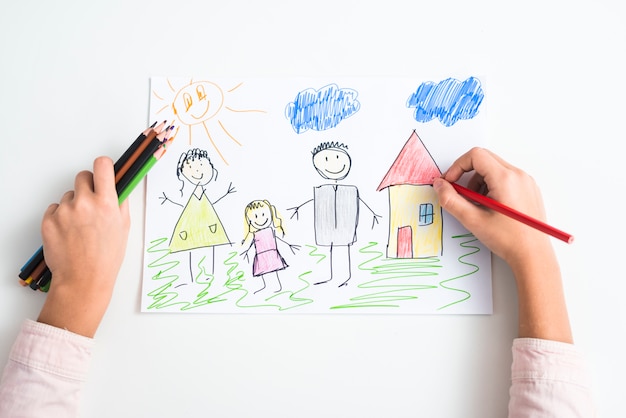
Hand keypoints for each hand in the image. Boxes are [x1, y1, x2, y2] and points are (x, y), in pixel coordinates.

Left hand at [37, 157, 129, 337]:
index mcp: (107, 203)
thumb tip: (117, 185)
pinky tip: (69, 233)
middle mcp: (84, 203)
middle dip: (88, 186)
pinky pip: (54, 209)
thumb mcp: (124, 227)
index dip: (103, 166)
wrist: (84, 280)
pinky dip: (61, 217)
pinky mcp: (48, 220)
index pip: (102, 165)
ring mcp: (64, 211)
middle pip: (83, 176)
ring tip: (80, 227)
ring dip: (74, 205)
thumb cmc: (106, 257)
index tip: (103, 171)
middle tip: (91, 203)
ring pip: (68, 195)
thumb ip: (119, 202)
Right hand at [433, 148, 571, 341]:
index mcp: (505, 178)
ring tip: (478, 206)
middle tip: (461, 194)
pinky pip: (506, 177)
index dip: (457, 166)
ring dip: (479, 181)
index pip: (475, 155)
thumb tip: (439, 185)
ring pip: (495, 168)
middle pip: (485, 159)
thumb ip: (451, 199)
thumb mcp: (473, 220)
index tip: (450, 183)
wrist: (533, 256)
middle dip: (467, 174)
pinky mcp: (529, 189)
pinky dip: (492, 186)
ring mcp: (526, 181)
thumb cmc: (508, 239)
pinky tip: (491, 207)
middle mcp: (518, 175)